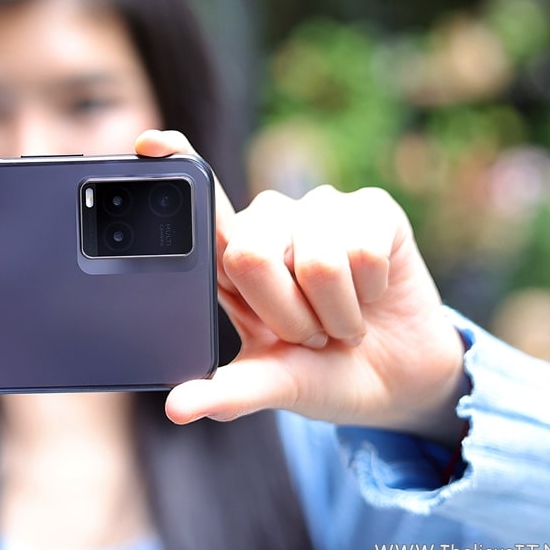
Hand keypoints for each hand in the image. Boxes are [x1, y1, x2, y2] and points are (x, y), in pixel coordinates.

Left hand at [135, 130, 468, 446]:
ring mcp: (320, 208)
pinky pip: (362, 253)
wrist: (401, 381)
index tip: (147, 141)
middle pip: (249, 253)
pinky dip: (370, 294)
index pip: (199, 201)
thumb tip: (178, 408)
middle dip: (284, 316)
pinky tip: (373, 294)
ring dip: (333, 313)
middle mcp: (269, 220)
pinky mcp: (373, 208)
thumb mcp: (276, 385)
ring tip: (340, 319)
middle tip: (305, 333)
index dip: (174, 162)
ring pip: (315, 260)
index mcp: (233, 256)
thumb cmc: (324, 373)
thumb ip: (228, 392)